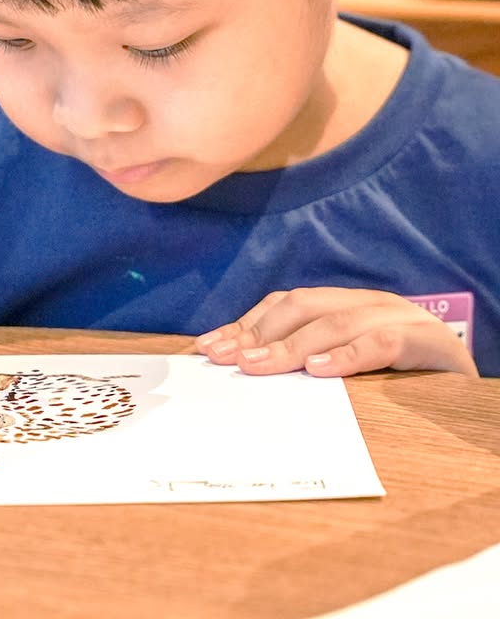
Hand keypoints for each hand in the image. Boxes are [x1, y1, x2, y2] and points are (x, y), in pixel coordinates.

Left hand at [195, 287, 477, 377]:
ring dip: (290, 345)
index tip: (207, 347)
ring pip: (333, 322)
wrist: (470, 375)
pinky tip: (319, 370)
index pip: (284, 305)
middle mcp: (364, 303)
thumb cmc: (404, 373)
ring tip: (257, 365)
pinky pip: (380, 342)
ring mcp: (394, 317)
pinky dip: (346, 354)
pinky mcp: (422, 341)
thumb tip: (247, 372)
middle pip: (301, 306)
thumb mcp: (352, 363)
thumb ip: (311, 361)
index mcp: (343, 305)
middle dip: (257, 331)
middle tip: (225, 359)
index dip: (245, 323)